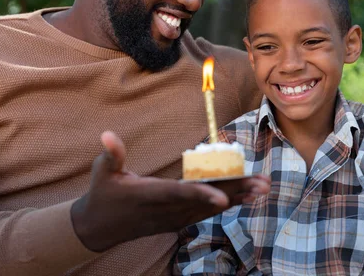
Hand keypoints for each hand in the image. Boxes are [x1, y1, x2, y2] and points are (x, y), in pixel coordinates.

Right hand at [71, 131, 270, 251]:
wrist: (99, 228)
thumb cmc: (102, 195)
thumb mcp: (102, 173)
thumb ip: (110, 155)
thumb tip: (107, 135)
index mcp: (150, 195)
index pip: (179, 195)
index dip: (201, 196)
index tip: (223, 198)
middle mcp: (167, 210)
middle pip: (205, 202)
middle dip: (235, 192)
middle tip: (263, 183)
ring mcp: (174, 218)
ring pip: (210, 208)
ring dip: (238, 197)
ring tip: (263, 188)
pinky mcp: (178, 221)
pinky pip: (206, 213)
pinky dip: (227, 204)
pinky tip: (246, 197)